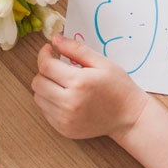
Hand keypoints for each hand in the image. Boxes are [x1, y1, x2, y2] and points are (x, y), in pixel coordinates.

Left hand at [32, 34, 151, 140]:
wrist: (129, 117)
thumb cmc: (118, 88)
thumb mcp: (102, 62)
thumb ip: (76, 49)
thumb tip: (55, 39)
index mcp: (79, 82)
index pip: (46, 66)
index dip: (44, 55)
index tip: (49, 50)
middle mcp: (69, 103)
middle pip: (38, 82)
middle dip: (44, 71)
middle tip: (57, 67)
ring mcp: (65, 119)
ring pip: (38, 97)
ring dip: (45, 87)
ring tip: (62, 84)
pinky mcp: (64, 129)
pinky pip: (45, 111)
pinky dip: (50, 102)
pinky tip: (65, 97)